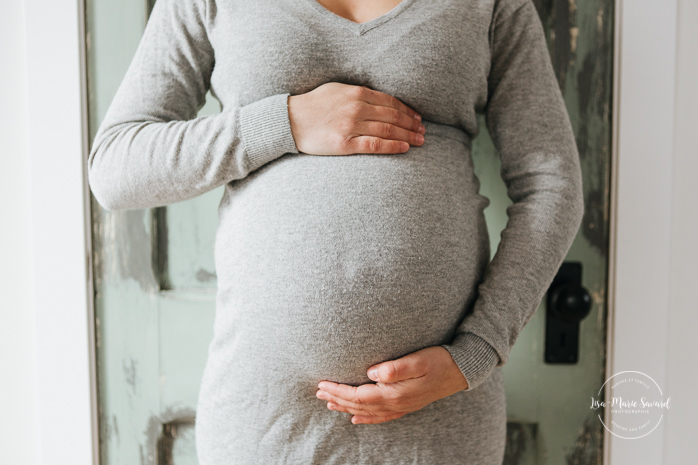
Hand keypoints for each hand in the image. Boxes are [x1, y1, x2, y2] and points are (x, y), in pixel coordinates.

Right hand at [288, 82, 425, 155]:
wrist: (289, 121)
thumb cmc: (312, 105)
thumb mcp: (336, 90)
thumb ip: (357, 93)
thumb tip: (377, 98)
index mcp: (356, 93)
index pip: (390, 101)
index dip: (407, 110)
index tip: (418, 117)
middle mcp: (357, 108)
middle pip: (393, 116)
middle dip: (412, 124)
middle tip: (424, 131)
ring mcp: (351, 126)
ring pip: (388, 130)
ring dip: (408, 135)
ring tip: (420, 141)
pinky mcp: (345, 144)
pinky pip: (375, 145)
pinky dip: (393, 146)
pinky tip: (405, 148)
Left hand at [315, 346, 467, 424]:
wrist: (462, 370)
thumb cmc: (440, 360)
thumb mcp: (419, 359)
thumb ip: (395, 367)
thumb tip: (371, 372)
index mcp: (395, 393)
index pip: (358, 395)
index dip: (338, 391)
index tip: (322, 383)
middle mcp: (396, 404)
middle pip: (358, 405)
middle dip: (336, 398)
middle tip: (318, 391)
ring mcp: (401, 406)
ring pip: (366, 412)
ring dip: (345, 407)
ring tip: (328, 402)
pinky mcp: (406, 405)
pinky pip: (380, 417)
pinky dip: (365, 418)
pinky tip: (355, 419)